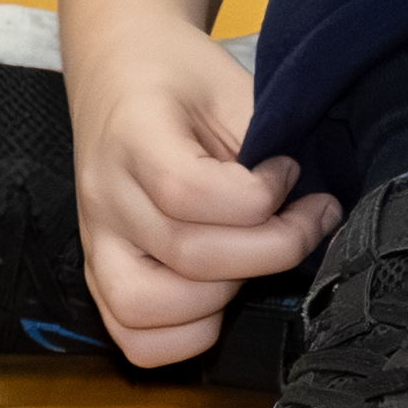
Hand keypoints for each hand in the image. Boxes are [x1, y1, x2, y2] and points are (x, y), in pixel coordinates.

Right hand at [66, 14, 333, 366]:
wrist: (119, 70)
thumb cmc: (181, 78)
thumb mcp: (229, 86)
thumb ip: (264, 143)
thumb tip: (311, 204)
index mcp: (133, 134)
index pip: (187, 192)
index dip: (258, 197)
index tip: (289, 172)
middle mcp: (104, 196)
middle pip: (186, 255)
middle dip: (270, 249)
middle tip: (308, 218)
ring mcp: (96, 242)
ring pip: (148, 309)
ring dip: (223, 297)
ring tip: (255, 259)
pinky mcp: (99, 275)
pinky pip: (133, 337)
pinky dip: (184, 335)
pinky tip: (221, 294)